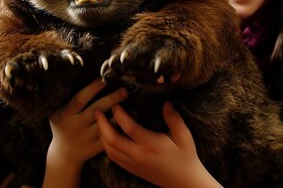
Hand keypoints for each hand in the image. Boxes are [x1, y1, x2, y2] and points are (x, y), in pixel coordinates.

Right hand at [43, 79, 127, 187]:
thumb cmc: (62, 124)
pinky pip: (111, 137)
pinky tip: (131, 119)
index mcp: (65, 114)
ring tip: (132, 103)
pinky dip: (121, 128)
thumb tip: (81, 74)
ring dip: (120, 114)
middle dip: (112, 99)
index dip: (92, 89)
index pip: (80, 99)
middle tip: (125, 90)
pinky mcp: (95, 148)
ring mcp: (85, 138)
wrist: (64, 154)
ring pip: (106, 125)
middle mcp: (75, 126)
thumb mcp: (57, 111)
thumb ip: (67, 98)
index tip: (105, 79)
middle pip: (96, 110)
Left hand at [95, 102, 222, 187]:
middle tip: (97, 111)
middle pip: (112, 139)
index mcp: (150, 145)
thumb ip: (174, 118)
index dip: (119, 115)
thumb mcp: (184, 136)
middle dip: (102, 124)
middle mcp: (138, 155)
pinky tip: (106, 137)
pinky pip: (113, 158)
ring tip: (99, 122)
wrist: (184, 183)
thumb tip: (166, 102)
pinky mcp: (131, 169)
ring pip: (109, 150)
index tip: (116, 105)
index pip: (129, 128)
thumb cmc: (185, 157)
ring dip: (101, 135)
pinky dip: (106, 146)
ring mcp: (133, 163)